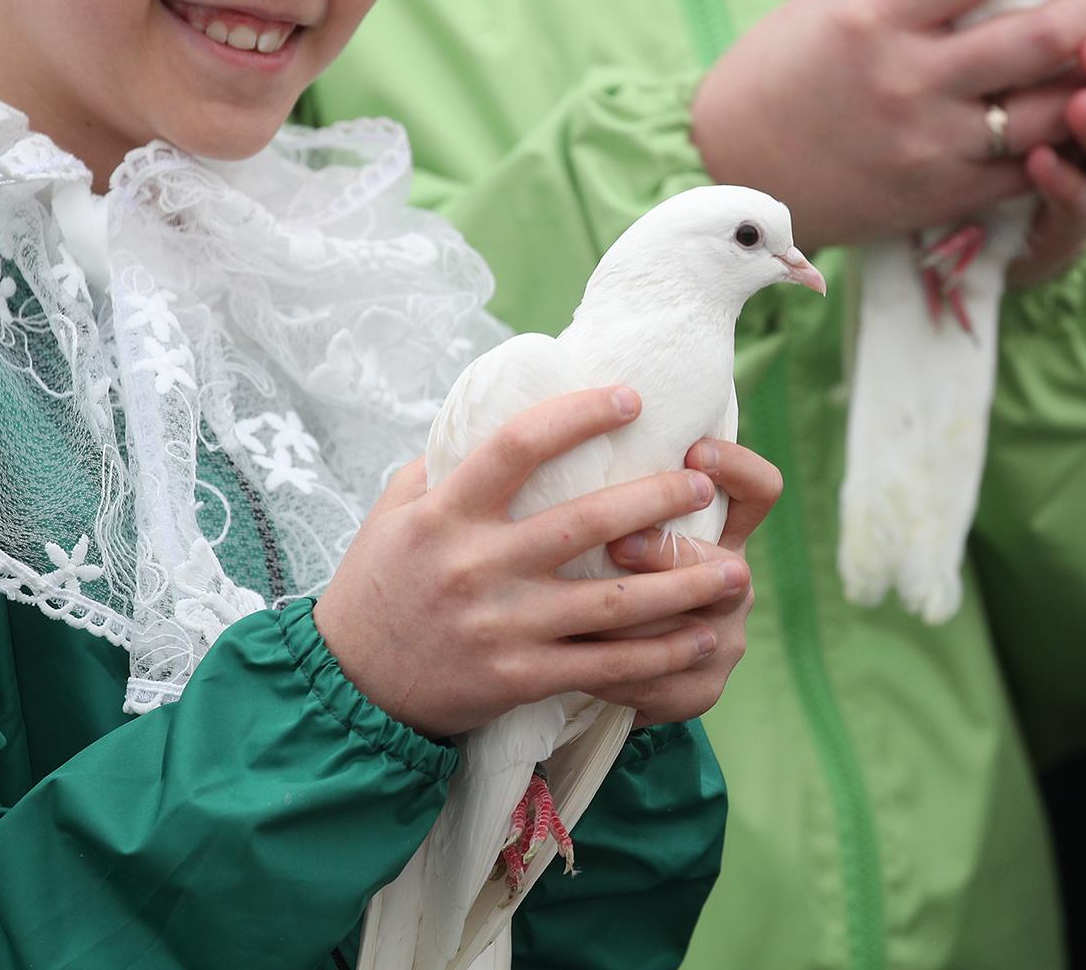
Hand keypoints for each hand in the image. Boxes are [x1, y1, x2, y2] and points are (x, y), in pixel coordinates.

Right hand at [314, 387, 751, 739]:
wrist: (349, 686)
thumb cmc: (377, 587)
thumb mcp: (393, 513)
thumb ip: (441, 467)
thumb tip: (489, 413)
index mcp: (446, 512)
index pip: (520, 444)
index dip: (581, 415)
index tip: (632, 398)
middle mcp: (477, 564)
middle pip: (588, 523)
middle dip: (658, 499)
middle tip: (704, 482)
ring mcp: (502, 624)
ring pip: (613, 601)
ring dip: (683, 584)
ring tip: (736, 570)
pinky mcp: (520, 677)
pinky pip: (606, 664)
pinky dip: (661, 653)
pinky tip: (702, 638)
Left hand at [592, 440, 782, 726]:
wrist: (600, 662)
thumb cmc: (593, 571)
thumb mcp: (606, 524)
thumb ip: (604, 485)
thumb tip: (560, 409)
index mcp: (718, 533)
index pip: (759, 491)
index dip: (738, 469)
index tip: (694, 452)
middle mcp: (733, 583)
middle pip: (728, 566)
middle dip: (669, 554)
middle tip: (618, 546)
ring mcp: (724, 640)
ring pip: (689, 631)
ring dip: (628, 621)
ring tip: (574, 613)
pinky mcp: (702, 689)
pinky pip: (661, 683)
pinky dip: (613, 674)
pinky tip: (572, 667)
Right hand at [692, 0, 1085, 250]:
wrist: (735, 171)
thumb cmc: (782, 73)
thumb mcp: (833, 5)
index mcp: (876, 15)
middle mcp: (907, 79)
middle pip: (1045, 33)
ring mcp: (928, 142)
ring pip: (1052, 107)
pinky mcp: (939, 193)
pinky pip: (1028, 165)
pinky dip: (1062, 135)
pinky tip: (1075, 109)